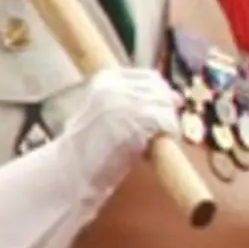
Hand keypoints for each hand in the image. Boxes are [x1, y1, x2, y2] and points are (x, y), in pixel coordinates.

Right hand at [61, 67, 179, 192]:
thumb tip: (177, 97)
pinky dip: (169, 131)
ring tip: (158, 137)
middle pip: (160, 90)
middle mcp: (114, 87)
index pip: (149, 77)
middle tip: (167, 125)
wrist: (71, 170)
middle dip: (168, 107)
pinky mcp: (133, 122)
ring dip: (169, 121)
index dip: (163, 91)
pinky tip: (157, 143)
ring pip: (165, 104)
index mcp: (105, 80)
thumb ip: (134, 99)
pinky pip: (165, 121)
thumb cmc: (90, 145)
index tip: (169, 105)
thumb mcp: (106, 111)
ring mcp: (123, 103)